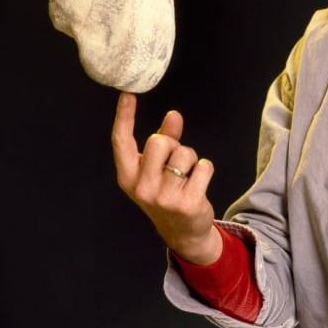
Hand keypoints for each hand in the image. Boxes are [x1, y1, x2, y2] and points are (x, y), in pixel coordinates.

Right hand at [112, 92, 221, 263]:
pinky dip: (205, 170)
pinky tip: (198, 185)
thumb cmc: (168, 193)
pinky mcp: (186, 203)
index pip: (122, 142)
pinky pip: (204, 167)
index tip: (128, 94)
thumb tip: (173, 115)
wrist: (183, 233)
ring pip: (184, 153)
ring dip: (192, 159)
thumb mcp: (158, 169)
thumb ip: (165, 140)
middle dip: (173, 144)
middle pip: (158, 142)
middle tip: (176, 162)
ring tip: (188, 176)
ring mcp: (163, 197)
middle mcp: (141, 188)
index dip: (124, 116)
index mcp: (129, 177)